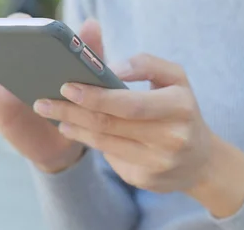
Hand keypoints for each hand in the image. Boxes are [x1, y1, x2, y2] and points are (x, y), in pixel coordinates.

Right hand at [0, 14, 104, 173]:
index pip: (35, 29)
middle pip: (10, 37)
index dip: (33, 24)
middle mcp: (22, 62)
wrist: (62, 145)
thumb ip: (92, 54)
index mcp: (45, 53)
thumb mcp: (87, 83)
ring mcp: (5, 81)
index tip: (37, 27)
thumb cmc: (76, 108)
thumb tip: (91, 20)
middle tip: (17, 33)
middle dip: (11, 30)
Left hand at [33, 53, 243, 216]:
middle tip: (43, 101)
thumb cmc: (180, 109)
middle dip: (71, 111)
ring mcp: (158, 163)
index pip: (129, 103)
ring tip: (53, 114)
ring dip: (74, 127)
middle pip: (109, 124)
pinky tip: (75, 130)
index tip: (66, 86)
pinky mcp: (145, 180)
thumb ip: (145, 64)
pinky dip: (89, 141)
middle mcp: (171, 138)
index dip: (95, 96)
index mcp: (179, 106)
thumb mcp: (175, 78)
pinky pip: (109, 157)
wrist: (200, 160)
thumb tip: (112, 68)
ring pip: (104, 142)